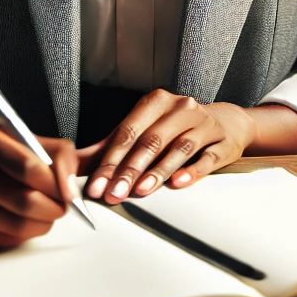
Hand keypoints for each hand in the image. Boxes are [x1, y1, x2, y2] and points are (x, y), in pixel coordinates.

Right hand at [0, 125, 79, 251]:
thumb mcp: (22, 138)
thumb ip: (57, 153)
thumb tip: (73, 188)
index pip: (28, 167)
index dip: (57, 182)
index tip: (70, 190)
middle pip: (25, 202)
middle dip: (55, 207)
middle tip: (63, 204)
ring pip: (18, 227)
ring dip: (43, 223)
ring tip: (45, 211)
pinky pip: (4, 242)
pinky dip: (23, 234)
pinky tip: (22, 219)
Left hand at [78, 89, 256, 202]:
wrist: (225, 123)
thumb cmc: (175, 129)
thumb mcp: (144, 130)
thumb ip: (110, 147)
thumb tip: (71, 165)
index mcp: (156, 102)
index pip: (128, 132)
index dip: (110, 160)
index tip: (96, 186)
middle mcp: (181, 107)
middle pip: (151, 140)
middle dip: (129, 170)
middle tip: (114, 194)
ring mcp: (205, 123)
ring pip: (179, 148)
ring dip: (158, 170)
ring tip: (141, 191)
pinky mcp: (223, 142)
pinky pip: (207, 157)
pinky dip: (193, 170)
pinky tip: (178, 183)